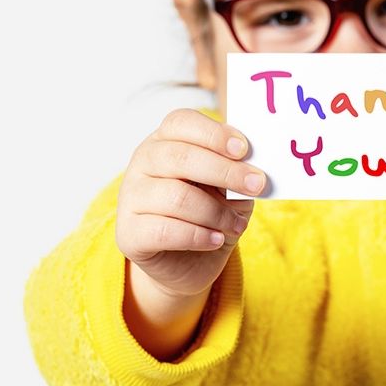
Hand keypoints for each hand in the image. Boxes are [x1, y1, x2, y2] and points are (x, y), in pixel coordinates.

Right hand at [116, 108, 265, 298]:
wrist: (185, 263)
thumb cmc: (206, 215)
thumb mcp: (226, 188)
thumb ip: (237, 173)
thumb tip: (257, 170)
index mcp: (164, 140)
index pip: (181, 122)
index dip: (214, 134)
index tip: (244, 149)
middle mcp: (142, 163)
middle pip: (181, 157)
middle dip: (225, 171)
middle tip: (257, 185)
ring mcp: (130, 197)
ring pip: (177, 197)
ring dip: (216, 212)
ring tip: (236, 225)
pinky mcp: (129, 233)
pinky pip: (166, 231)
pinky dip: (198, 236)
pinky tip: (215, 239)